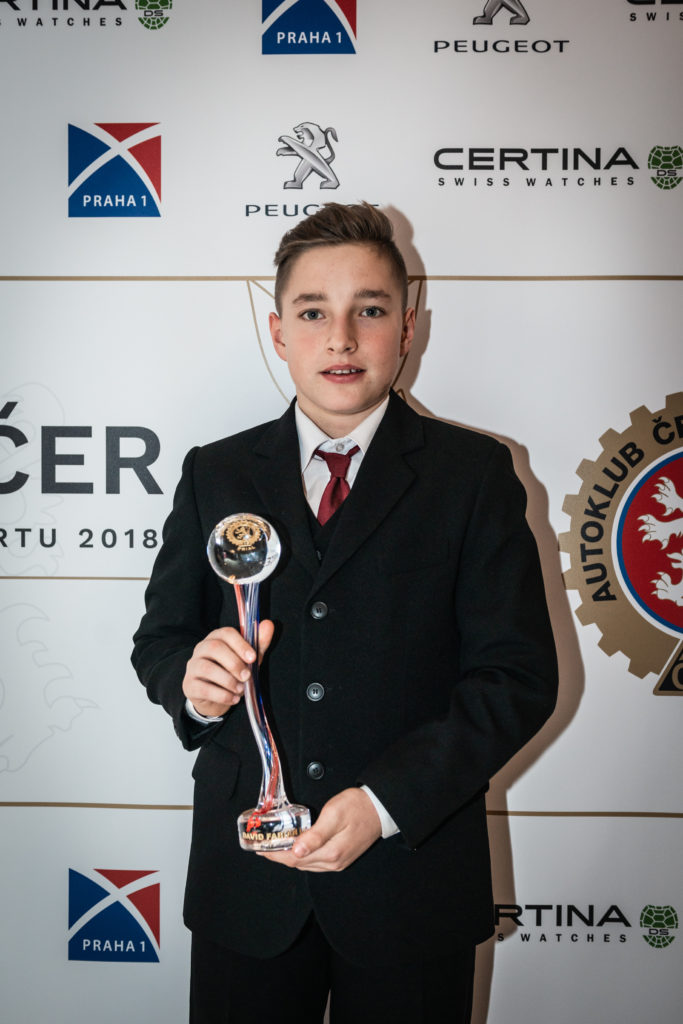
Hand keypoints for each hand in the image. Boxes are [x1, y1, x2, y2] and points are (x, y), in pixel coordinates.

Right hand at [182, 621, 273, 717]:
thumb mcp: (248, 659)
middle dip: (234, 663)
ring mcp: (193, 667)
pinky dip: (222, 695)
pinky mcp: (189, 685)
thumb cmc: (233, 673)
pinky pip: (203, 688)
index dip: (240, 644)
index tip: (253, 658)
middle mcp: (201, 649)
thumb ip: (258, 643)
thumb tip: (268, 624)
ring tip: (240, 689)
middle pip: (214, 648)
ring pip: (207, 668)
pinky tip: (233, 699)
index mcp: (216, 638)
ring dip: (228, 680)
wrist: (216, 697)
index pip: (226, 633)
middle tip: (247, 676)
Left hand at [258, 788, 381, 871]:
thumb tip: (296, 851)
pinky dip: (302, 856)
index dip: (275, 855)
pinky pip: (316, 862)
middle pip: (298, 864)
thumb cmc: (358, 807)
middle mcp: (334, 862)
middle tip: (263, 847)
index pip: (294, 859)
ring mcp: (338, 862)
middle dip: (279, 856)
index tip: (261, 849)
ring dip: (289, 857)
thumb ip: (316, 835)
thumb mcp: (334, 814)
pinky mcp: (341, 858)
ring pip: (306, 864)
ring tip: (275, 847)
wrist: (380, 808)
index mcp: (331, 852)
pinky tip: (296, 848)